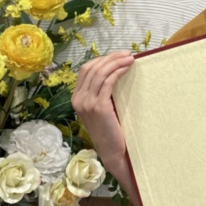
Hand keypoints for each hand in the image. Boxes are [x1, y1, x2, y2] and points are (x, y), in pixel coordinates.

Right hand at [72, 51, 137, 201]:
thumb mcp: (100, 109)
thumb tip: (114, 70)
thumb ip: (101, 93)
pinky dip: (117, 72)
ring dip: (116, 62)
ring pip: (100, 73)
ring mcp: (86, 103)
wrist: (112, 152)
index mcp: (76, 98)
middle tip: (126, 53)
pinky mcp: (98, 106)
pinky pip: (108, 82)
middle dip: (110, 58)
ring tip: (129, 58)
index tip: (117, 56)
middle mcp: (78, 99)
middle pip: (92, 68)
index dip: (101, 60)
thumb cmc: (110, 131)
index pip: (85, 70)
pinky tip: (127, 69)